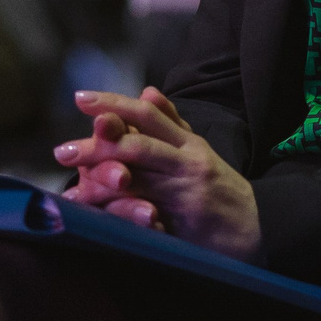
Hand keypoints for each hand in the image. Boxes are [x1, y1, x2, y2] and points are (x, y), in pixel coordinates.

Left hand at [56, 87, 260, 260]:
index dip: (114, 104)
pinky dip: (118, 213)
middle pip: (138, 146)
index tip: (81, 98)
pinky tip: (95, 215)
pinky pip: (146, 214)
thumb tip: (147, 91)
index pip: (148, 116)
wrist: (258, 229)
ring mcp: (186, 193)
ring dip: (100, 181)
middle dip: (97, 146)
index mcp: (189, 143)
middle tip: (62, 150)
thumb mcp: (199, 151)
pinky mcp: (184, 223)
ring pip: (138, 179)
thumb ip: (173, 123)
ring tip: (72, 187)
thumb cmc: (220, 189)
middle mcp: (188, 163)